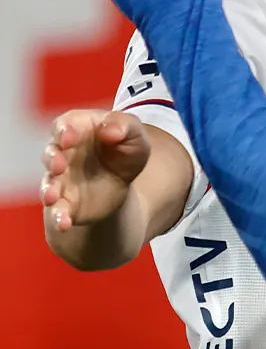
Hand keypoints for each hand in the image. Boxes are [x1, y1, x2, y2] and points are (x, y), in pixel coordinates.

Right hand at [41, 110, 151, 230]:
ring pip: (49, 183)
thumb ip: (125, 125)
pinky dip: (58, 217)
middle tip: (58, 165)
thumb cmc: (125, 150)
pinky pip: (58, 210)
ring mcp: (62, 179)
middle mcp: (64, 154)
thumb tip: (109, 130)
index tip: (69, 137)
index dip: (64, 130)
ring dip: (49, 190)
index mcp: (78, 130)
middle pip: (52, 153)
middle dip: (53, 159)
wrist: (124, 184)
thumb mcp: (134, 134)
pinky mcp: (66, 203)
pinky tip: (63, 224)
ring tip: (53, 197)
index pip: (65, 125)